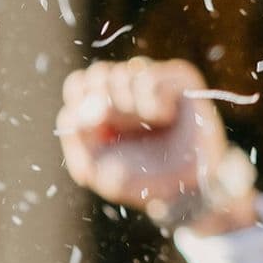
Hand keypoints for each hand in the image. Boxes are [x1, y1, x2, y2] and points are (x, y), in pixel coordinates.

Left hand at [57, 57, 251, 230]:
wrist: (191, 189)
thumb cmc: (144, 183)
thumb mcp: (102, 175)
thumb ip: (79, 146)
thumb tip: (72, 116)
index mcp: (101, 112)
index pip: (77, 85)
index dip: (81, 104)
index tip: (96, 128)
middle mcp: (125, 92)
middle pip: (96, 74)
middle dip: (103, 103)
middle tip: (115, 125)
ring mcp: (150, 82)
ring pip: (120, 74)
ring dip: (128, 105)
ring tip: (148, 123)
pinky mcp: (175, 77)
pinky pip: (147, 77)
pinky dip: (151, 101)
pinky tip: (165, 116)